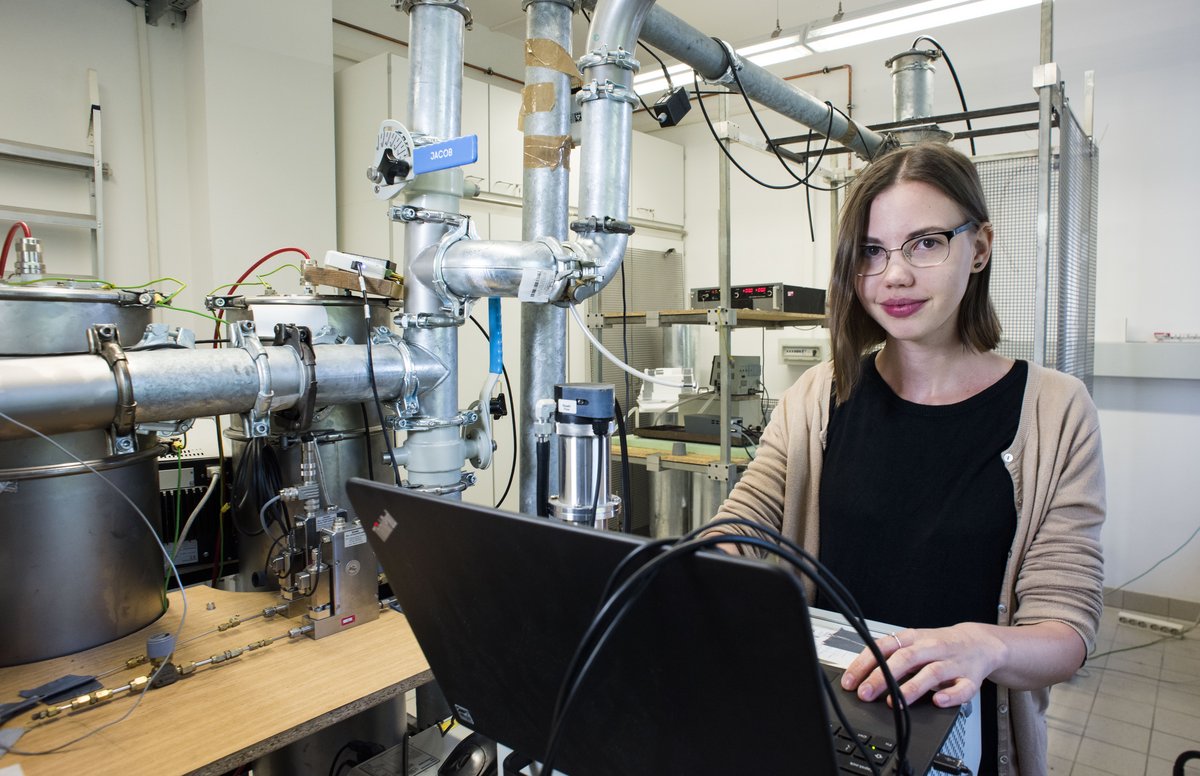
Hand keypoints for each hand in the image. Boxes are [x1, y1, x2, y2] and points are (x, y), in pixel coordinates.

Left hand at [839, 622, 1007, 707]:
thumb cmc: (939, 644)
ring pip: (931, 673)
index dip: (865, 664)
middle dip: (883, 677)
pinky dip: (950, 696)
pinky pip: (963, 688)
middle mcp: (932, 648)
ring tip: (894, 703)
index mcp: (913, 638)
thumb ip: (889, 656)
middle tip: (866, 693)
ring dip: (912, 688)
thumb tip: (859, 675)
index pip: (884, 647)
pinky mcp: (970, 679)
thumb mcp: (912, 643)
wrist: (979, 642)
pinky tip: (937, 702)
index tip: (850, 681)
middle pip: (905, 659)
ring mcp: (952, 663)